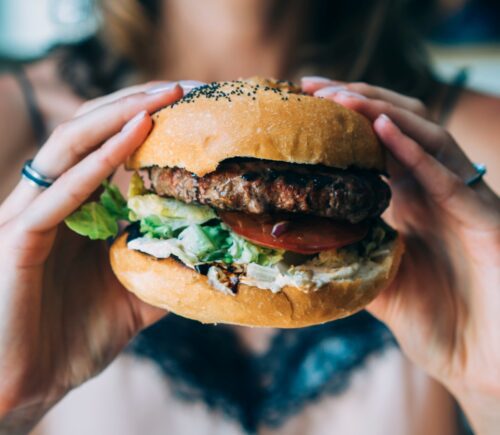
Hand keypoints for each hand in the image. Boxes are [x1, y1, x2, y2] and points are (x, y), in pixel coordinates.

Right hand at [0, 83, 183, 432]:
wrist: (27, 386)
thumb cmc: (73, 339)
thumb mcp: (135, 295)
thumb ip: (164, 267)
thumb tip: (211, 251)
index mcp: (76, 210)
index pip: (109, 148)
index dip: (148, 121)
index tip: (194, 108)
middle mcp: (51, 201)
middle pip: (89, 132)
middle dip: (136, 104)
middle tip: (185, 88)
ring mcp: (29, 215)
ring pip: (70, 147)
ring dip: (118, 116)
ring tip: (164, 96)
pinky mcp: (17, 239)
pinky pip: (61, 192)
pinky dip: (99, 161)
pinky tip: (135, 134)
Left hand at [303, 77, 499, 433]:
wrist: (487, 366)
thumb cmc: (442, 328)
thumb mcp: (382, 287)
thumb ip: (352, 261)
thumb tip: (300, 248)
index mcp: (413, 205)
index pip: (377, 148)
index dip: (345, 124)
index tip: (304, 106)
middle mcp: (437, 194)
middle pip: (399, 128)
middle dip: (358, 101)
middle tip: (312, 87)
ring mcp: (462, 201)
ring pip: (426, 137)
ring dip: (381, 113)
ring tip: (339, 97)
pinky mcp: (484, 219)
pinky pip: (448, 176)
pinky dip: (414, 150)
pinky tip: (382, 128)